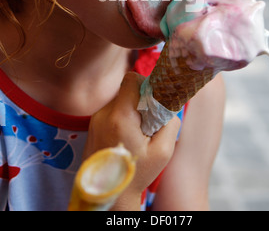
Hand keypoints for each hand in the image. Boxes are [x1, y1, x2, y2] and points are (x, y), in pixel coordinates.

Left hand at [83, 72, 179, 208]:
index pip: (131, 80)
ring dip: (131, 110)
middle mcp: (104, 113)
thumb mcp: (163, 151)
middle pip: (126, 90)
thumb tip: (170, 104)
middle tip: (147, 122)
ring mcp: (95, 119)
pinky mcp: (92, 125)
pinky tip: (126, 137)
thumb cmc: (137, 174)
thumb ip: (170, 123)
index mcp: (120, 117)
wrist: (109, 194)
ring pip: (119, 100)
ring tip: (136, 134)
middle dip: (140, 100)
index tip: (153, 101)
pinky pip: (111, 110)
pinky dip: (122, 118)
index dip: (145, 85)